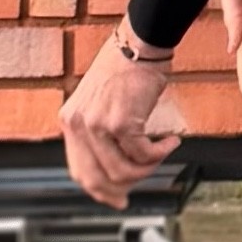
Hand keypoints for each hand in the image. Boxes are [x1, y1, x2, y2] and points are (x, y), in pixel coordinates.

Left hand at [58, 28, 180, 210]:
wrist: (140, 41)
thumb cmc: (127, 68)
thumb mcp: (100, 102)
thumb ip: (99, 133)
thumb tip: (117, 170)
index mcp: (70, 120)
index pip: (79, 171)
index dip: (100, 191)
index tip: (117, 199)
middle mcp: (79, 124)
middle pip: (98, 179)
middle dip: (123, 189)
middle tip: (144, 183)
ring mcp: (98, 124)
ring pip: (123, 171)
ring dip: (148, 168)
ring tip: (162, 152)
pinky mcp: (121, 122)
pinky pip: (144, 155)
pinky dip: (161, 153)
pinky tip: (171, 141)